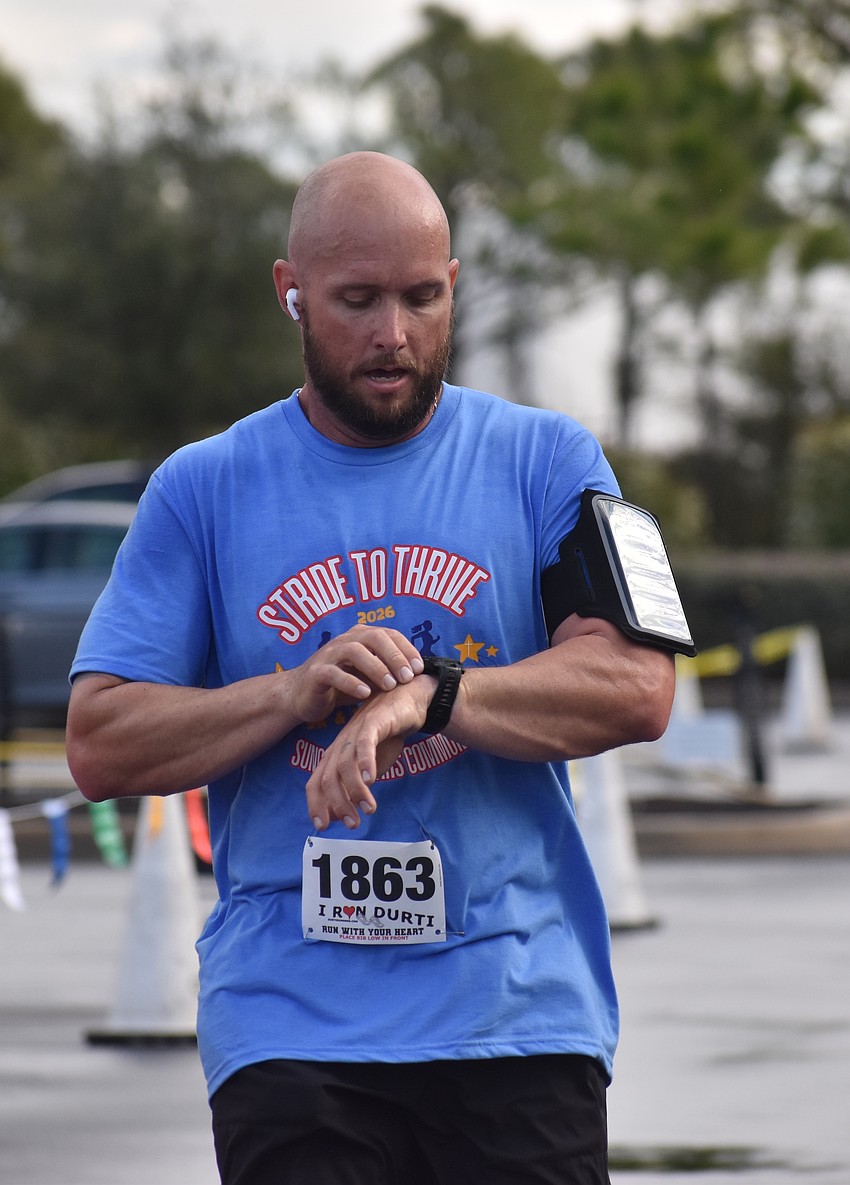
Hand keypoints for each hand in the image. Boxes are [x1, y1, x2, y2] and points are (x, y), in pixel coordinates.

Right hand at [288, 624, 424, 723]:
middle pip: (373, 638)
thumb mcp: (368, 675)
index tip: (419, 668)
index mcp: (360, 637)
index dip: (406, 648)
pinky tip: (364, 694)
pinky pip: (334, 673)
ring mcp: (329, 655)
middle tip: (408, 676)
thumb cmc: (341, 684)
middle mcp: (345, 640)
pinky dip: (351, 682)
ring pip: (354, 652)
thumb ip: (387, 670)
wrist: (301, 695)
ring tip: (390, 685)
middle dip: (394, 656)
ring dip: (375, 667)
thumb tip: (419, 673)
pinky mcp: (316, 673)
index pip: (388, 634)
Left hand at [305, 674, 435, 830]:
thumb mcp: (371, 767)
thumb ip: (357, 787)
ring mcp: (354, 734)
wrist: (407, 701)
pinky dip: (365, 763)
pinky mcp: (371, 723)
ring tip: (369, 808)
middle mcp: (340, 746)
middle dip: (337, 804)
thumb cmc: (387, 735)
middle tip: (353, 823)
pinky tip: (371, 778)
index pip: (315, 783)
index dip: (316, 805)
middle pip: (327, 779)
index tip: (323, 826)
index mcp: (335, 756)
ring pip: (344, 766)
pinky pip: (364, 744)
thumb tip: (345, 813)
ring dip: (355, 790)